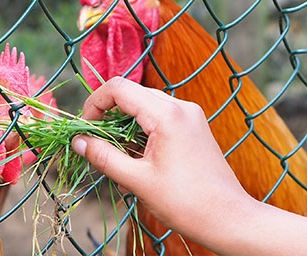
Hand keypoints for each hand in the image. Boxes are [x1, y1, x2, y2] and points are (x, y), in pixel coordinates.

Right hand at [71, 77, 249, 246]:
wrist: (229, 217)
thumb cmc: (186, 202)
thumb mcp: (138, 181)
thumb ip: (104, 157)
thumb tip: (77, 141)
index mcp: (167, 114)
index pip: (119, 88)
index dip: (94, 103)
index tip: (84, 129)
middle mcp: (180, 106)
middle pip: (132, 94)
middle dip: (108, 116)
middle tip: (95, 145)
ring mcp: (190, 115)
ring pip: (145, 106)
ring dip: (125, 127)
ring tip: (117, 160)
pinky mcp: (193, 126)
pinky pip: (160, 118)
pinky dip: (142, 133)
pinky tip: (137, 161)